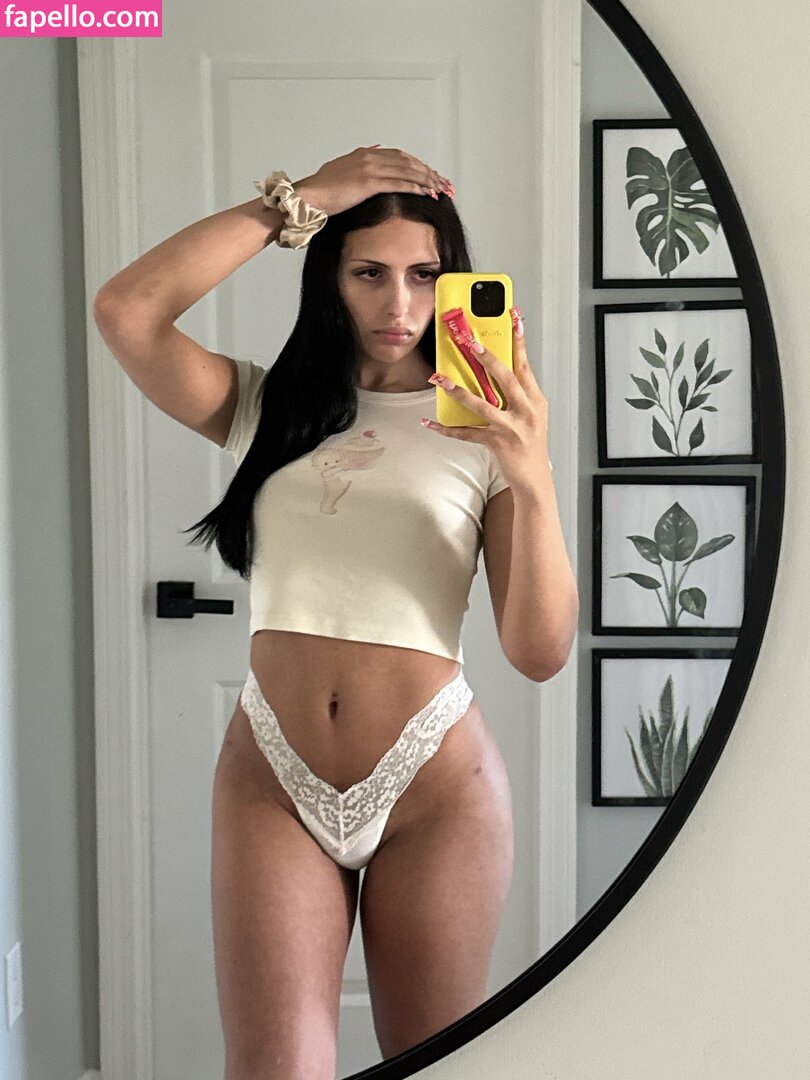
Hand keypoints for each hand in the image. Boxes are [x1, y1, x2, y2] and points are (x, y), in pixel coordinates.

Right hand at [294, 145, 454, 216]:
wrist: (308, 195)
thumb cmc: (321, 189)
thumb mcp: (342, 166)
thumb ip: (360, 157)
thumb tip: (375, 148)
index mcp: (366, 154)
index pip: (400, 156)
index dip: (418, 165)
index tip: (431, 174)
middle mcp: (370, 157)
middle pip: (408, 162)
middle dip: (429, 173)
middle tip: (444, 183)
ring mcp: (370, 169)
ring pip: (407, 171)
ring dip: (427, 180)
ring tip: (440, 189)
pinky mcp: (368, 183)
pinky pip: (398, 183)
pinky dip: (415, 187)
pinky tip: (426, 193)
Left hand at [421, 307, 551, 494]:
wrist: (534, 479)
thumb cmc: (530, 444)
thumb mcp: (530, 414)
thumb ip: (516, 392)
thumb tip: (494, 368)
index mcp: (535, 399)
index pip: (525, 364)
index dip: (518, 340)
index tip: (513, 316)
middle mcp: (526, 411)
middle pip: (506, 378)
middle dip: (487, 358)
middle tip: (470, 342)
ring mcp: (512, 428)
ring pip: (483, 405)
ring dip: (459, 391)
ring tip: (441, 379)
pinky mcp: (497, 444)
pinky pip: (467, 433)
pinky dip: (447, 428)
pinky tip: (431, 422)